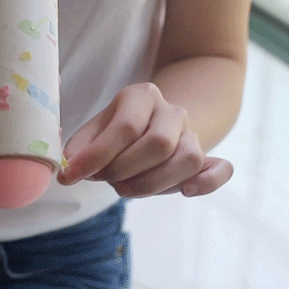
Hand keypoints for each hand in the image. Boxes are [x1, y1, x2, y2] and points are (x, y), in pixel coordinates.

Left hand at [57, 82, 232, 196]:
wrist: (156, 122)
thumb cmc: (118, 132)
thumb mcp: (96, 129)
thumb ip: (80, 147)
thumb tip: (67, 166)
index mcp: (141, 95)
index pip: (124, 128)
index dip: (96, 157)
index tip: (70, 177)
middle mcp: (171, 111)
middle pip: (157, 144)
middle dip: (124, 170)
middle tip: (106, 180)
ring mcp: (192, 134)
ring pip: (185, 159)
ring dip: (152, 183)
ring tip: (126, 189)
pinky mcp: (207, 157)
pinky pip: (221, 169)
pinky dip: (208, 182)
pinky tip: (187, 192)